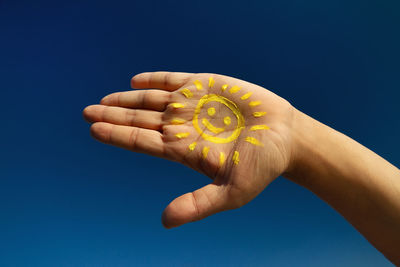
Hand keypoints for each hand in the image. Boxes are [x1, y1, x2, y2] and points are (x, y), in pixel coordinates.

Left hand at [83, 72, 294, 227]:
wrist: (285, 137)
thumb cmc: (261, 166)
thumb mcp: (231, 192)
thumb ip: (198, 205)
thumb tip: (165, 222)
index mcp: (183, 149)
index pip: (141, 141)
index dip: (117, 135)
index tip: (93, 129)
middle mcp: (182, 126)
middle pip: (139, 120)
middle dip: (112, 116)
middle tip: (87, 113)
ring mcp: (192, 104)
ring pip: (150, 100)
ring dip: (126, 99)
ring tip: (104, 100)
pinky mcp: (206, 85)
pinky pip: (173, 80)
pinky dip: (154, 80)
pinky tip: (135, 82)